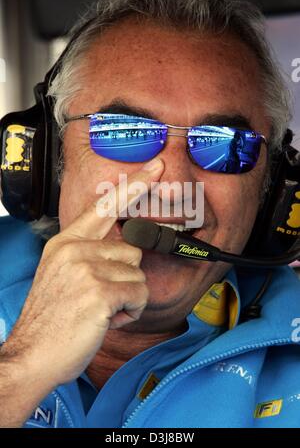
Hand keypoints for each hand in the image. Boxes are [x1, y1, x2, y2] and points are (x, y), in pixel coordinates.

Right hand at [0, 158, 163, 391]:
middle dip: (125, 278)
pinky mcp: (99, 291)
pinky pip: (140, 295)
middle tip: (100, 299)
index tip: (156, 167)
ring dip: (128, 298)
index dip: (134, 184)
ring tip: (100, 311)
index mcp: (66, 242)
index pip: (105, 205)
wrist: (33, 355)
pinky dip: (130, 313)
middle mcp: (75, 249)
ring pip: (138, 275)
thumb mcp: (62, 275)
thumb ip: (89, 255)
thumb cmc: (52, 320)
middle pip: (132, 250)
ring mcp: (86, 269)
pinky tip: (105, 321)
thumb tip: (125, 249)